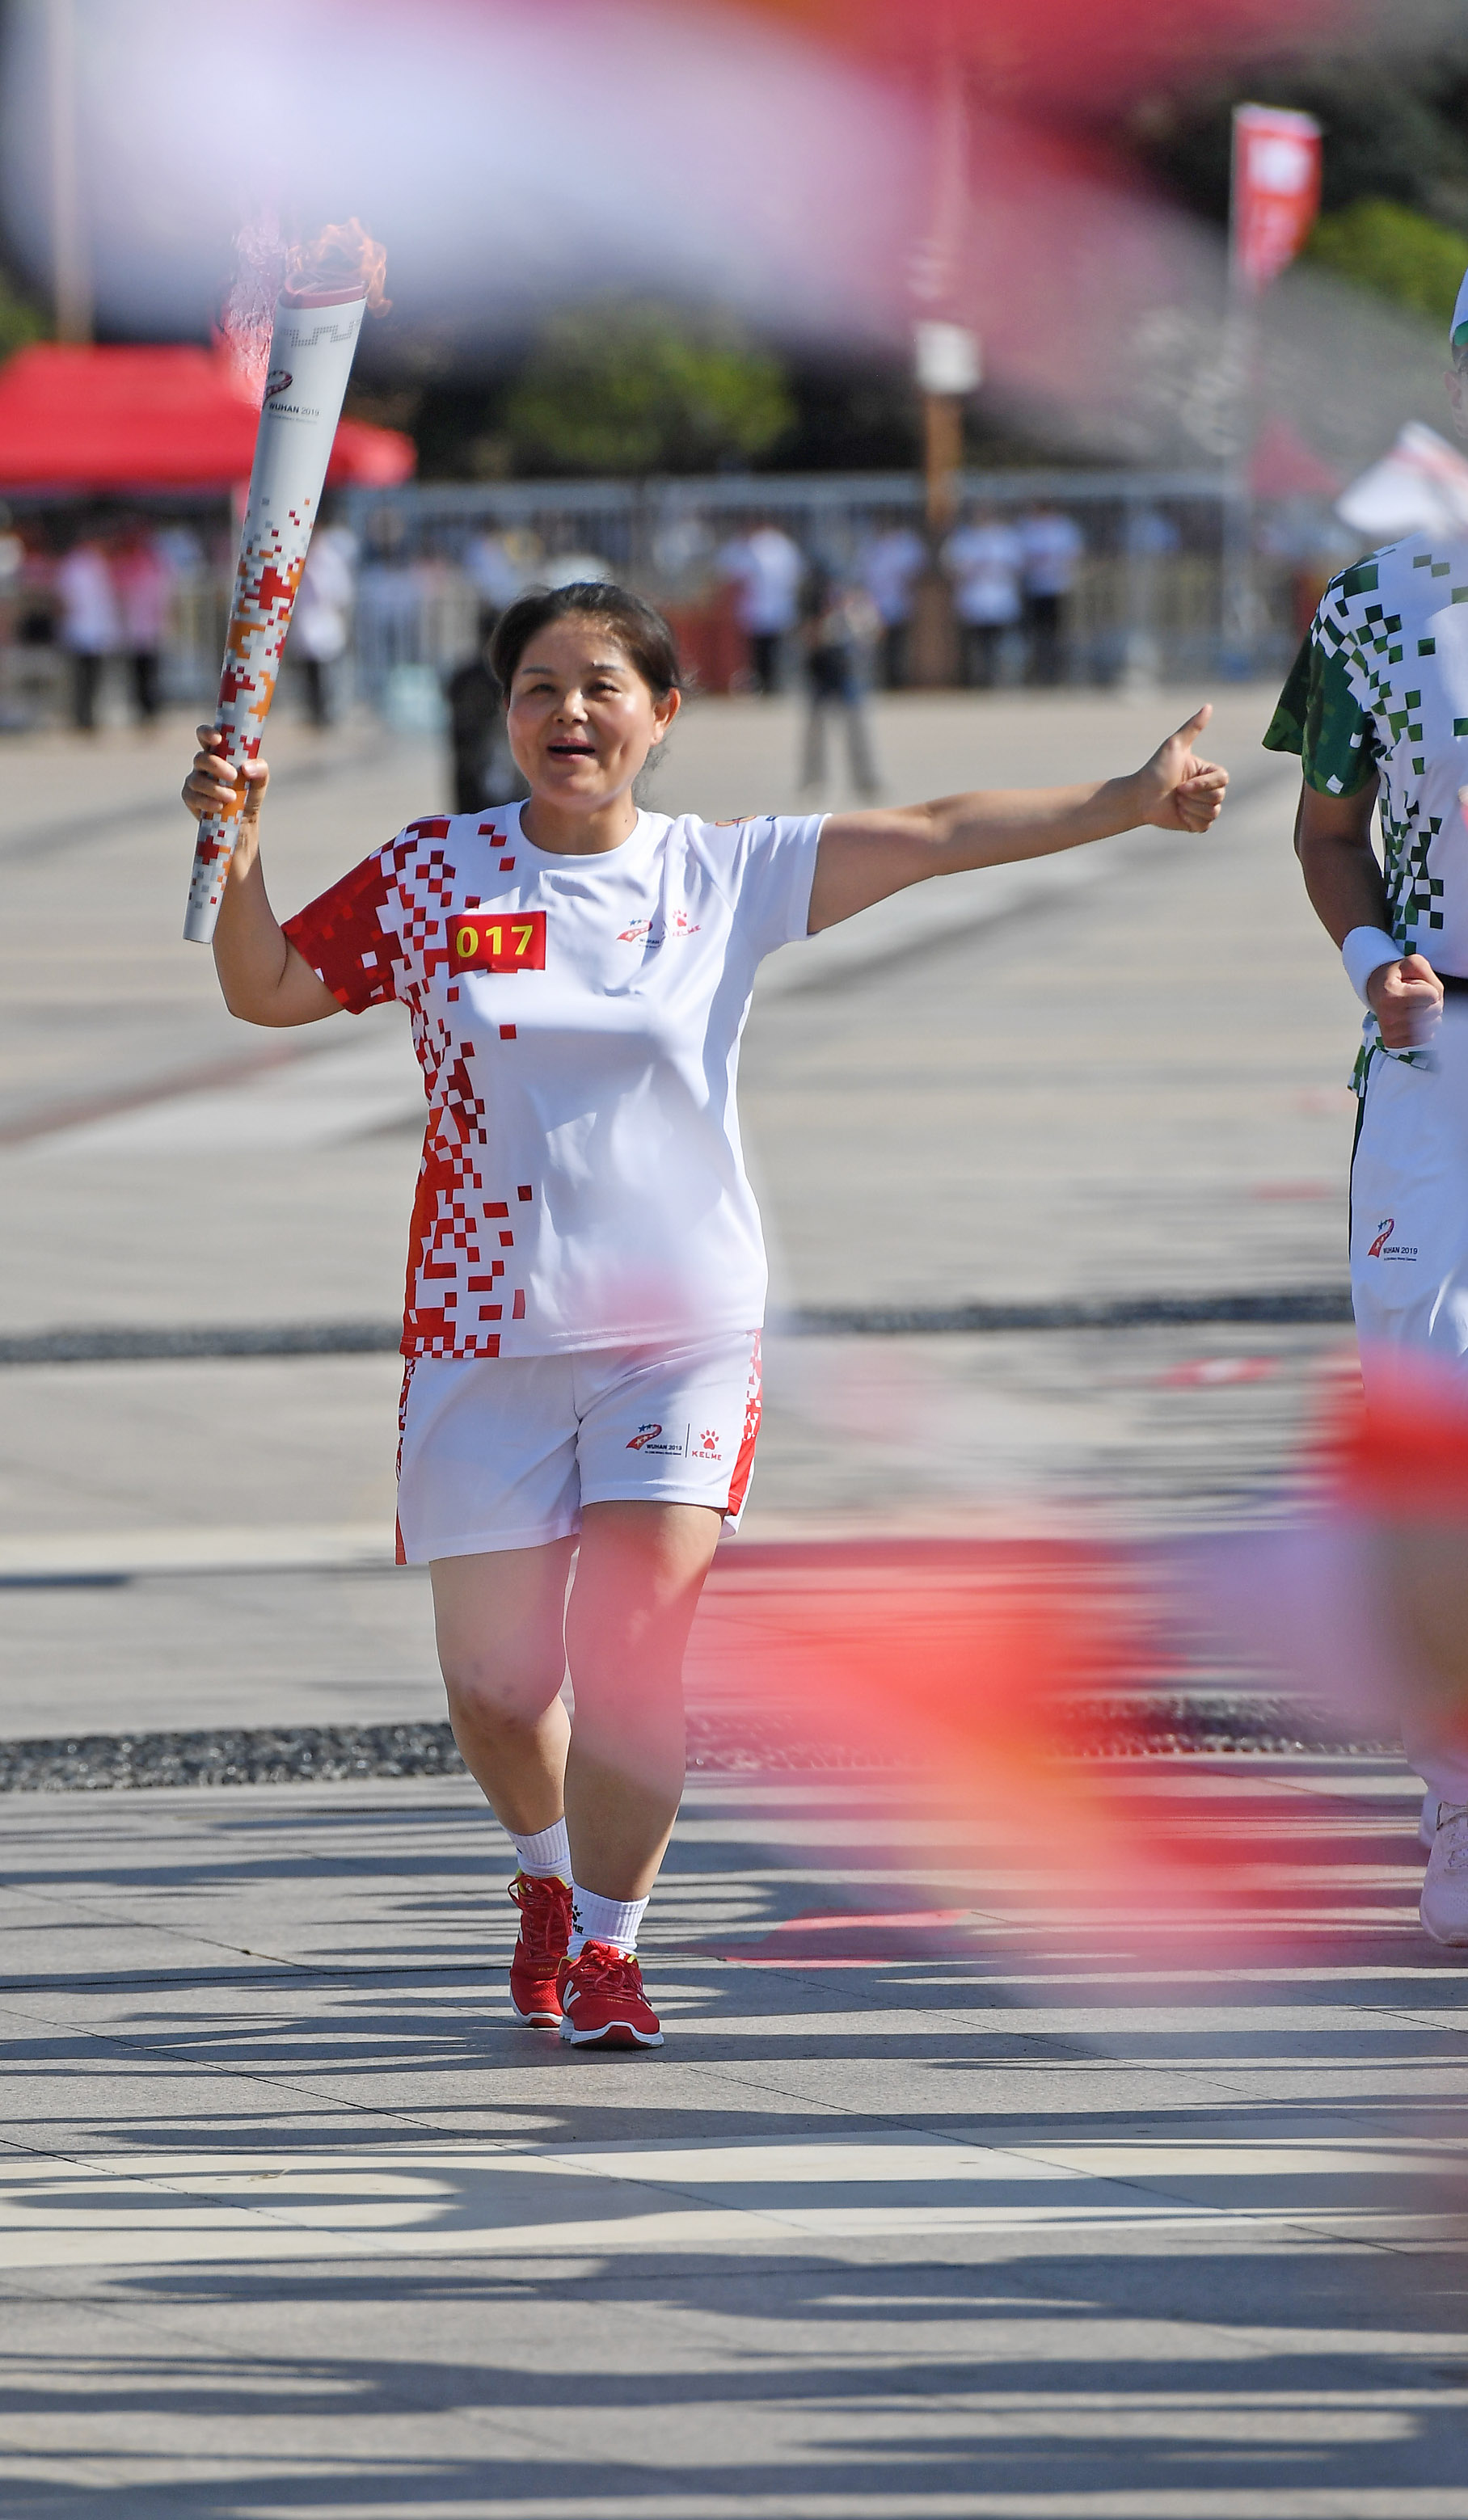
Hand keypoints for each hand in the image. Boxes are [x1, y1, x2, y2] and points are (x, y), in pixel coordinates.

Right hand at [182, 726, 268, 878]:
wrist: (243, 821)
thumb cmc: (249, 793)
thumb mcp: (260, 781)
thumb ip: (260, 770)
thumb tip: (247, 768)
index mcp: (219, 753)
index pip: (207, 736)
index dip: (208, 733)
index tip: (218, 739)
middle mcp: (204, 764)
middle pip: (201, 758)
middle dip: (216, 766)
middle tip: (233, 776)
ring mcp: (195, 780)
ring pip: (196, 779)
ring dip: (214, 788)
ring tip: (231, 798)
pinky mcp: (191, 797)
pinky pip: (192, 796)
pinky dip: (206, 802)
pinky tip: (219, 808)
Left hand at [1133, 704, 1228, 832]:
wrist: (1140, 797)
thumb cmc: (1156, 770)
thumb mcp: (1174, 746)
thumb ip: (1193, 727)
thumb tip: (1208, 706)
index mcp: (1209, 773)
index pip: (1222, 780)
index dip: (1203, 785)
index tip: (1182, 784)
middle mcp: (1210, 790)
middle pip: (1218, 797)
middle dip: (1193, 797)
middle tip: (1176, 792)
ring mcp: (1205, 808)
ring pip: (1213, 812)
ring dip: (1189, 808)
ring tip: (1175, 802)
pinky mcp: (1198, 824)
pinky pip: (1205, 826)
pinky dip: (1189, 820)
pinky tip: (1178, 814)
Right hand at [1366, 952, 1442, 1049]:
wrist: (1375, 991)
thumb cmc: (1396, 977)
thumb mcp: (1412, 963)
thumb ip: (1428, 973)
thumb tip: (1437, 998)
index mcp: (1391, 994)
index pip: (1432, 995)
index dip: (1429, 988)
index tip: (1415, 987)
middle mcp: (1387, 1016)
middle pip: (1434, 1011)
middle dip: (1432, 1003)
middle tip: (1416, 998)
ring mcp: (1389, 1032)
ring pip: (1432, 1026)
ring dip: (1429, 1016)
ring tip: (1414, 1008)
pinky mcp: (1392, 1043)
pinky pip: (1425, 1038)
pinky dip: (1424, 1029)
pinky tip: (1412, 1020)